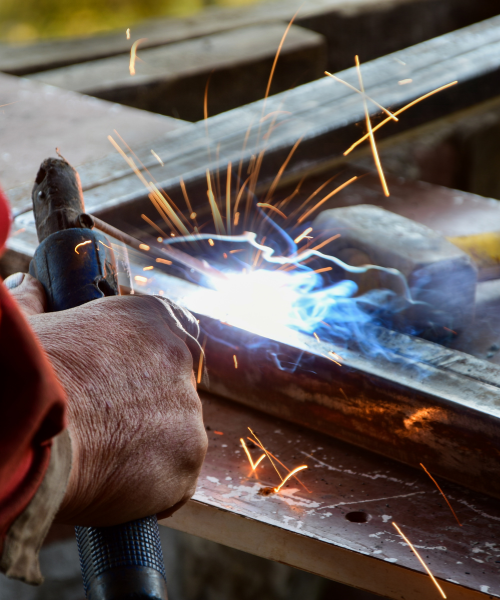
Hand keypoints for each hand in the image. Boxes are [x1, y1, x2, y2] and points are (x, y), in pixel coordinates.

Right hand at [6, 273, 206, 525]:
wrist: (22, 423)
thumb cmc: (23, 370)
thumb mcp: (29, 322)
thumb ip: (37, 300)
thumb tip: (28, 284)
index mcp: (151, 317)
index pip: (173, 337)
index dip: (153, 363)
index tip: (133, 383)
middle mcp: (181, 357)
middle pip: (175, 389)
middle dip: (149, 409)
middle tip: (109, 427)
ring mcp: (189, 408)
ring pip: (176, 436)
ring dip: (147, 450)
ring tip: (101, 460)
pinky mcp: (187, 458)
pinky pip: (175, 479)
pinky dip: (151, 489)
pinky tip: (114, 486)